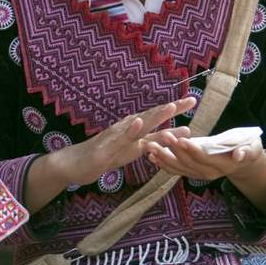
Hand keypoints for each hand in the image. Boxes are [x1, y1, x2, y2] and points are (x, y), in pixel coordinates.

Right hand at [55, 98, 191, 186]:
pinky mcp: (105, 149)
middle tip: (192, 100)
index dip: (174, 109)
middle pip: (151, 116)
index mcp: (133, 130)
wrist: (73, 164)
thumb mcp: (129, 151)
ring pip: (138, 125)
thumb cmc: (102, 157)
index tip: (192, 101)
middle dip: (172, 108)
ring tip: (171, 106)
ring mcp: (115, 138)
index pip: (156, 117)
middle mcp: (126, 129)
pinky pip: (119, 139)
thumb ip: (147, 144)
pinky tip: (138, 122)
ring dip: (155, 115)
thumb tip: (167, 138)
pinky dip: (129, 130)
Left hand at [139, 127, 265, 181]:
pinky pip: (175, 170)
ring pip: (178, 168)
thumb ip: (247, 150)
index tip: (181, 139)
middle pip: (188, 162)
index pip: (204, 158)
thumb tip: (240, 155)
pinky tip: (151, 156)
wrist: (243, 161)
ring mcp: (199, 174)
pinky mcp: (192, 172)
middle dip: (173, 150)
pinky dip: (163, 163)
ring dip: (163, 157)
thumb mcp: (252, 147)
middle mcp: (209, 173)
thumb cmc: (249, 147)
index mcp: (223, 165)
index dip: (192, 150)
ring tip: (149, 146)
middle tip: (162, 136)